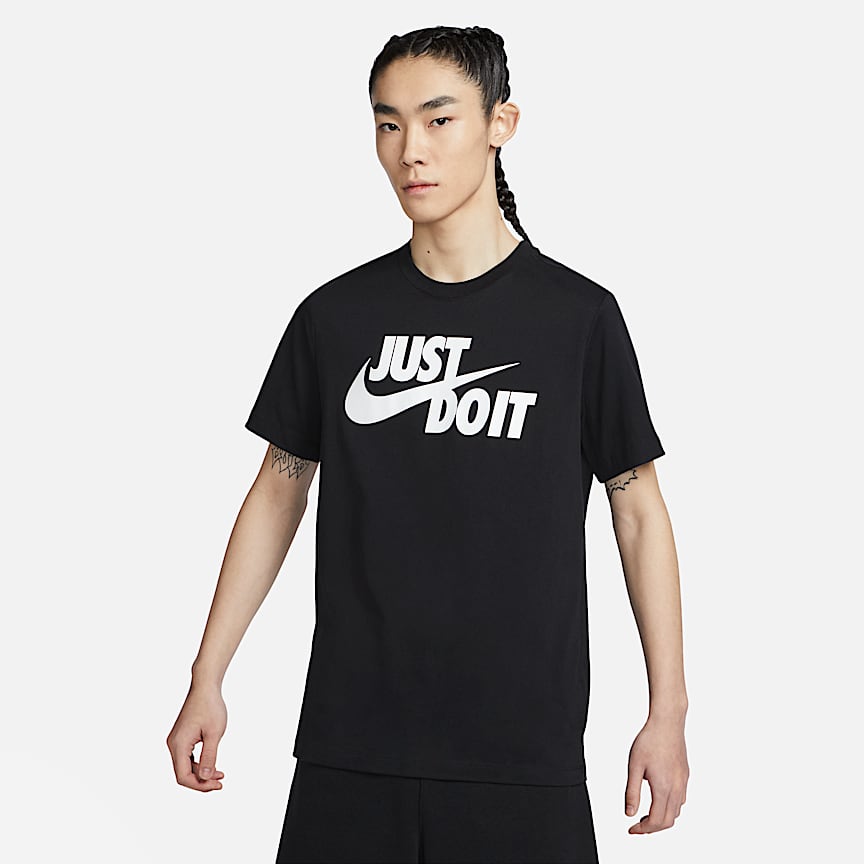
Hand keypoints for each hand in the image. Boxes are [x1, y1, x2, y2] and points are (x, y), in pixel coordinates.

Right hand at [167, 682, 227, 791]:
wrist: (205, 686)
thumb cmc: (210, 706)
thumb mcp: (214, 733)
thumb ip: (209, 757)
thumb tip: (204, 778)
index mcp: (179, 744)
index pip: (183, 776)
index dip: (200, 785)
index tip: (217, 784)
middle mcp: (173, 744)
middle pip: (183, 773)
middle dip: (201, 780)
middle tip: (220, 782)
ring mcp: (176, 741)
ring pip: (185, 766)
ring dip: (201, 773)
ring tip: (220, 775)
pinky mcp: (181, 737)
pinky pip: (187, 757)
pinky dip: (199, 763)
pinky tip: (212, 765)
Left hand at [624, 712, 688, 833]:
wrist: (667, 723)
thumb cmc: (649, 740)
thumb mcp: (634, 766)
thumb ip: (632, 792)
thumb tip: (629, 813)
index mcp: (663, 788)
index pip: (656, 821)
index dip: (643, 829)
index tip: (632, 829)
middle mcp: (677, 788)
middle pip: (668, 821)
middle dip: (652, 828)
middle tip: (638, 825)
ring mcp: (683, 782)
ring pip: (676, 812)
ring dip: (662, 819)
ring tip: (647, 814)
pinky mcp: (685, 775)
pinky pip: (681, 800)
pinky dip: (670, 807)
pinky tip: (660, 799)